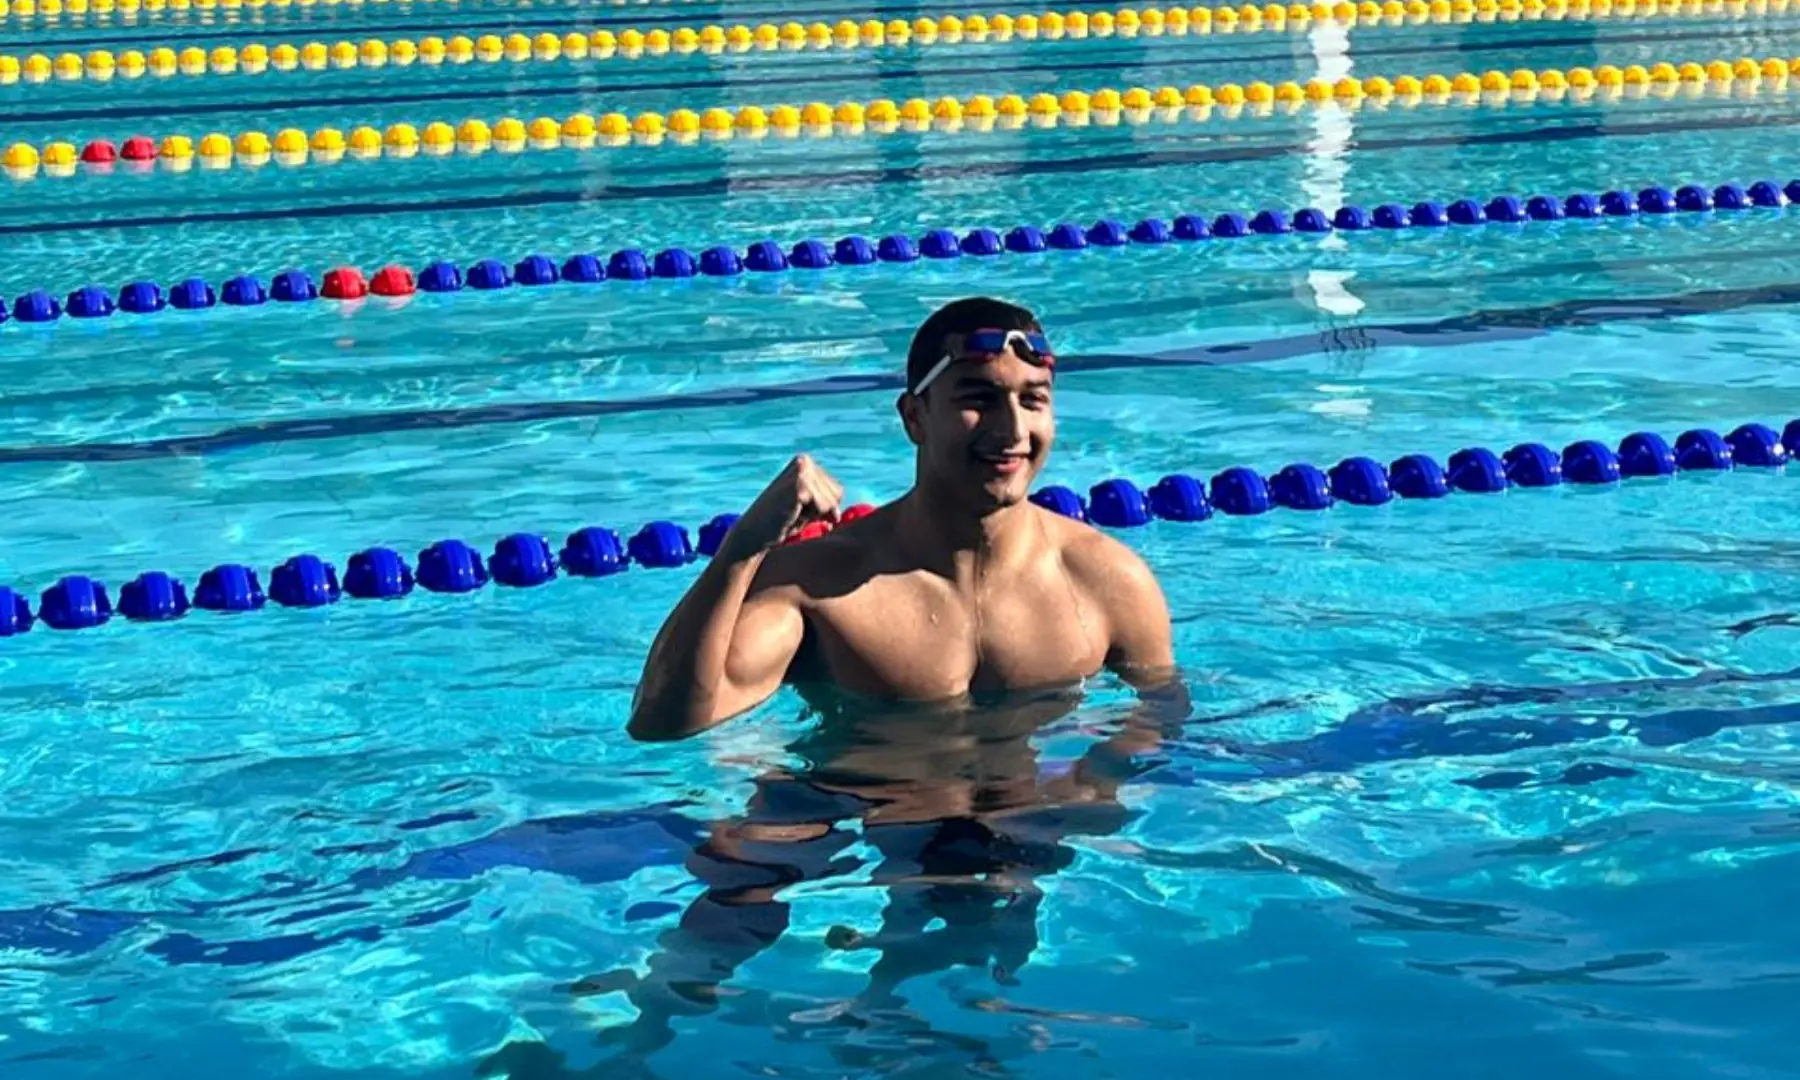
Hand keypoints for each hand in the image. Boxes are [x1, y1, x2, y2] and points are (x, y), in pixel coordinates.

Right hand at [722, 454, 843, 555]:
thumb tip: (852, 511)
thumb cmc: (781, 523)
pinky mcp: (800, 484)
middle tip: (795, 513)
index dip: (824, 508)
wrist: (753, 534)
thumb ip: (828, 502)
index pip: (837, 490)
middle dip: (821, 511)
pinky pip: (825, 506)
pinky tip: (791, 514)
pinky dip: (811, 516)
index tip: (800, 511)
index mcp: (805, 462)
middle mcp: (803, 461)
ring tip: (792, 513)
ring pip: (832, 501)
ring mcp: (802, 470)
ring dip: (815, 514)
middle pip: (838, 493)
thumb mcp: (810, 508)